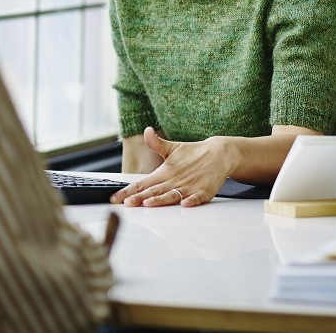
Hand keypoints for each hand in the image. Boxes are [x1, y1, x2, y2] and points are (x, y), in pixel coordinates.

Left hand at [109, 127, 231, 206]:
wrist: (220, 154)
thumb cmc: (194, 154)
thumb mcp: (173, 148)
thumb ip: (157, 144)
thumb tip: (147, 131)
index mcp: (165, 171)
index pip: (143, 183)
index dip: (129, 191)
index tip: (115, 198)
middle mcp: (175, 180)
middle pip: (154, 190)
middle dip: (139, 198)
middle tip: (127, 204)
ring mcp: (190, 186)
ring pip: (172, 195)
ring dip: (161, 200)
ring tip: (149, 203)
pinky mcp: (204, 191)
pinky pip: (196, 198)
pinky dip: (190, 201)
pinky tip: (184, 204)